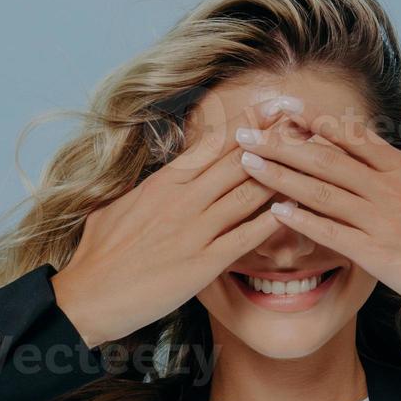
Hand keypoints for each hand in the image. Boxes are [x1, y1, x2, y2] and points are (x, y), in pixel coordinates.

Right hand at [51, 99, 298, 346]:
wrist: (86, 296)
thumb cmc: (98, 255)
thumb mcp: (118, 207)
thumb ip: (147, 190)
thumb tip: (160, 178)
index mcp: (164, 183)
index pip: (215, 143)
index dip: (250, 122)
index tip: (276, 104)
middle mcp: (183, 200)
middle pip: (239, 159)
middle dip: (276, 136)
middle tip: (308, 117)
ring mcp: (194, 230)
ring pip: (248, 193)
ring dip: (283, 173)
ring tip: (314, 158)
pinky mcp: (202, 264)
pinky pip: (245, 237)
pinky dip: (272, 222)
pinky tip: (296, 211)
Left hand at [233, 94, 400, 328]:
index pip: (350, 136)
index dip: (312, 120)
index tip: (281, 108)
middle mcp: (387, 188)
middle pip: (325, 158)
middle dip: (281, 144)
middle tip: (244, 134)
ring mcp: (381, 220)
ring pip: (322, 192)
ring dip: (281, 176)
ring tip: (247, 164)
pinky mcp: (377, 253)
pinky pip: (333, 233)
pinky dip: (304, 221)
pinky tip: (275, 211)